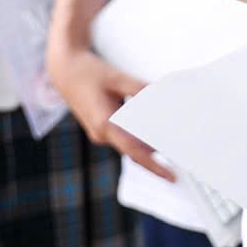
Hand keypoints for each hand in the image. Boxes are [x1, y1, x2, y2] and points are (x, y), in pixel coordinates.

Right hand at [45, 40, 170, 180]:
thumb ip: (140, 89)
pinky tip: (150, 124)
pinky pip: (123, 137)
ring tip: (170, 135)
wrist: (64, 69)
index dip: (155, 166)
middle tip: (181, 150)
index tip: (172, 176)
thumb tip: (163, 97)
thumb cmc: (89, 72)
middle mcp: (101, 134)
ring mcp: (99, 133)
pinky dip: (138, 134)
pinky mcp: (100, 129)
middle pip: (135, 150)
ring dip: (148, 141)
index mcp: (105, 124)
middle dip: (157, 151)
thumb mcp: (117, 78)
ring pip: (130, 143)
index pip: (135, 152)